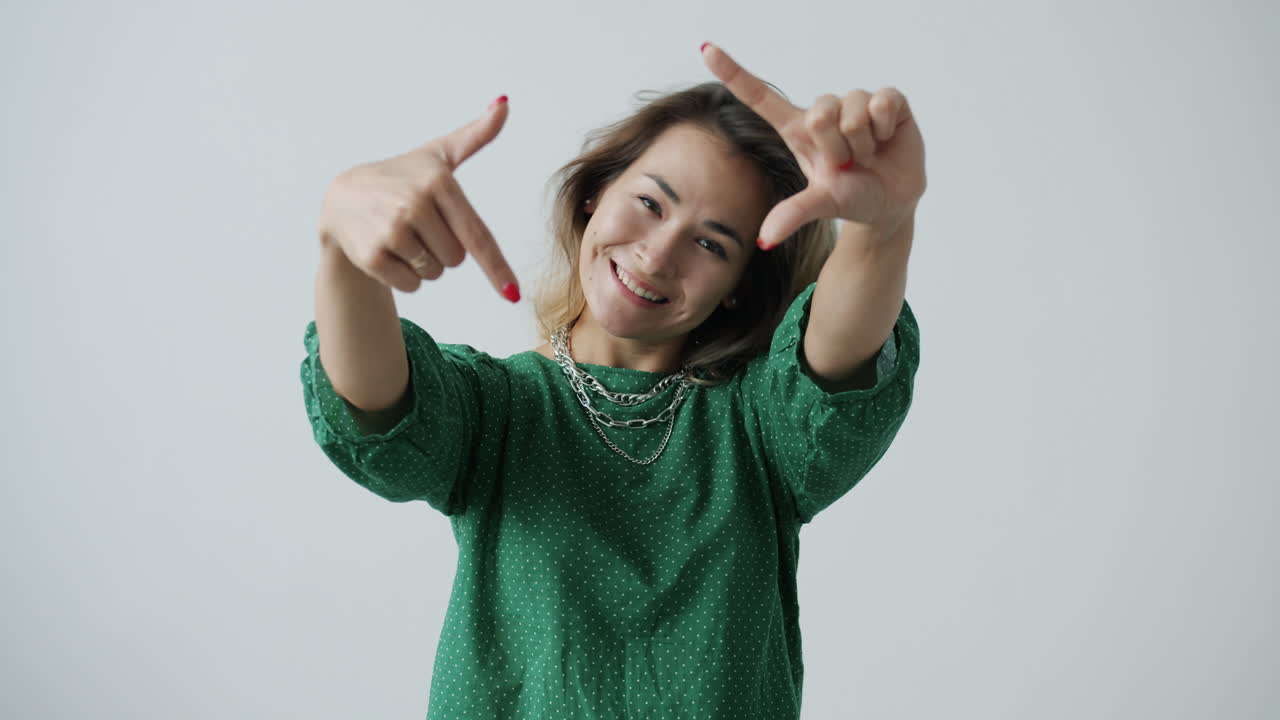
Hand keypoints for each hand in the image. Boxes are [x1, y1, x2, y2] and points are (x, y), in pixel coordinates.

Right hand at [317, 96, 519, 300]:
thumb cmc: (400, 176)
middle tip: (419, 226)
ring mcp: (392, 231)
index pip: (476, 235)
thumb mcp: (437, 154)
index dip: (496, 268)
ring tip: (402, 236)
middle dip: (443, 250)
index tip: (512, 294)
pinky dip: (405, 277)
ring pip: (435, 273)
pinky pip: (411, 285)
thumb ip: (475, 135)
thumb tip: (505, 102)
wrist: (342, 198)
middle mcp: (415, 206)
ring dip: (424, 264)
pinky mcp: (372, 256)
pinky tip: (388, 250)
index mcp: (438, 183)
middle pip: (457, 259)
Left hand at [700, 43, 926, 248]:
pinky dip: (885, 127)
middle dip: (837, 150)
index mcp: (797, 129)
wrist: (890, 203)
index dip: (733, 72)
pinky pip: (882, 102)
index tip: (706, 50)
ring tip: (868, 154)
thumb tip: (764, 239)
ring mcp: (855, 102)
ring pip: (852, 112)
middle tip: (847, 165)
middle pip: (819, 116)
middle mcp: (823, 110)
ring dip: (863, 144)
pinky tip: (886, 138)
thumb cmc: (850, 198)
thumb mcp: (820, 206)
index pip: (759, 96)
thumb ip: (792, 215)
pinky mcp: (887, 99)